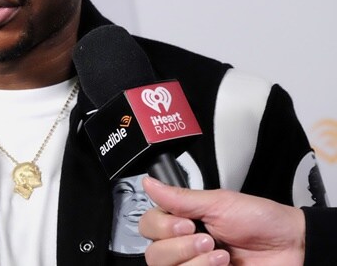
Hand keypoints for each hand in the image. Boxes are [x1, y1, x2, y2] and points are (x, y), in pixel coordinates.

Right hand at [139, 176, 304, 265]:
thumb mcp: (219, 202)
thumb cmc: (261, 221)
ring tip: (220, 254)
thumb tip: (148, 182)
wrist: (292, 247)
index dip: (161, 226)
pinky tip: (223, 265)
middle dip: (179, 245)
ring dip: (193, 261)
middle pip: (153, 253)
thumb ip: (180, 198)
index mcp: (182, 222)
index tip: (186, 221)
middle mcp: (184, 246)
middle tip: (206, 237)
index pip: (148, 226)